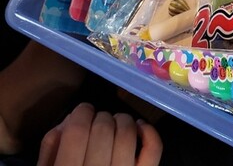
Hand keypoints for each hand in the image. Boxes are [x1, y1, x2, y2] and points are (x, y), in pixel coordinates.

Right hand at [37, 103, 162, 165]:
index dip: (81, 112)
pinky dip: (148, 131)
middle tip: (97, 121)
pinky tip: (138, 127)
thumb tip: (70, 119)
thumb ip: (52, 148)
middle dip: (100, 116)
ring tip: (115, 123)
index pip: (76, 131)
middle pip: (102, 128)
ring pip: (127, 133)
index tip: (82, 112)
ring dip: (122, 120)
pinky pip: (153, 149)